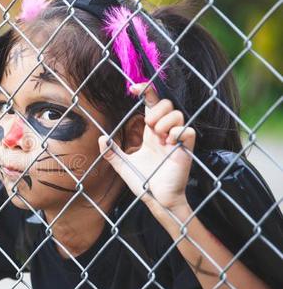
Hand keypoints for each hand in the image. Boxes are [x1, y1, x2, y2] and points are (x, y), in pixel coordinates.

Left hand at [98, 82, 194, 212]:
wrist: (157, 200)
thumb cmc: (144, 183)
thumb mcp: (122, 165)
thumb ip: (111, 152)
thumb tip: (100, 138)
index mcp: (151, 133)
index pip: (152, 104)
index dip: (146, 91)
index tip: (133, 88)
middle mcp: (164, 133)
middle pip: (167, 104)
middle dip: (156, 109)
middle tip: (148, 126)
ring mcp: (176, 141)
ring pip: (177, 113)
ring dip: (164, 121)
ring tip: (157, 136)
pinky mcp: (186, 150)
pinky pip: (188, 130)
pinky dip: (177, 132)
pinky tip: (168, 142)